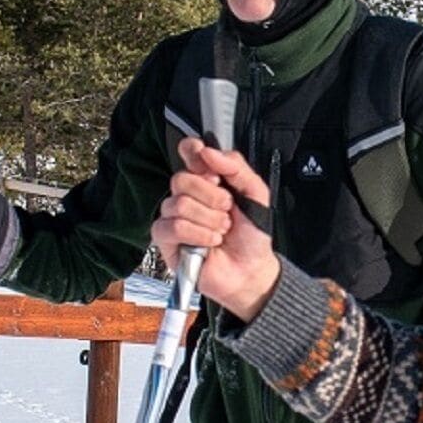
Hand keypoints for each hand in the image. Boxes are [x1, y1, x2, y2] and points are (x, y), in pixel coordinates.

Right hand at [158, 137, 283, 317]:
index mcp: (208, 180)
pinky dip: (198, 234)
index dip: (193, 153)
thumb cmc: (253, 236)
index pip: (189, 152)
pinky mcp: (166, 241)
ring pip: (179, 204)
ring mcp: (174, 217)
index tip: (209, 166)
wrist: (251, 270)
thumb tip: (209, 151)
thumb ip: (236, 167)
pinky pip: (174, 227)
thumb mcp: (256, 194)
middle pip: (181, 178)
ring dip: (209, 220)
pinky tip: (210, 242)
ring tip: (222, 231)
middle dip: (212, 197)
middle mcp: (187, 195)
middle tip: (228, 211)